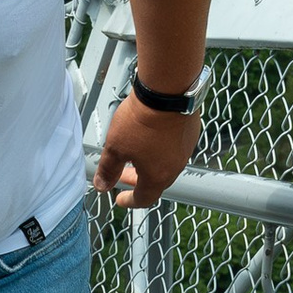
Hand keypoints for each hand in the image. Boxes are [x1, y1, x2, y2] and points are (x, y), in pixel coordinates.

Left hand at [94, 89, 200, 212]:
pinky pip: (173, 147)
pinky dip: (159, 148)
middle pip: (155, 181)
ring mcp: (185, 149)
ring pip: (165, 163)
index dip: (130, 201)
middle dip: (136, 179)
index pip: (144, 198)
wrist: (167, 91)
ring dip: (148, 163)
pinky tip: (149, 136)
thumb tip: (102, 186)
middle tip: (122, 174)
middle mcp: (175, 166)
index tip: (121, 200)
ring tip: (134, 152)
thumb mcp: (116, 147)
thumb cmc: (142, 120)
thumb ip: (108, 169)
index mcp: (158, 176)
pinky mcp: (189, 132)